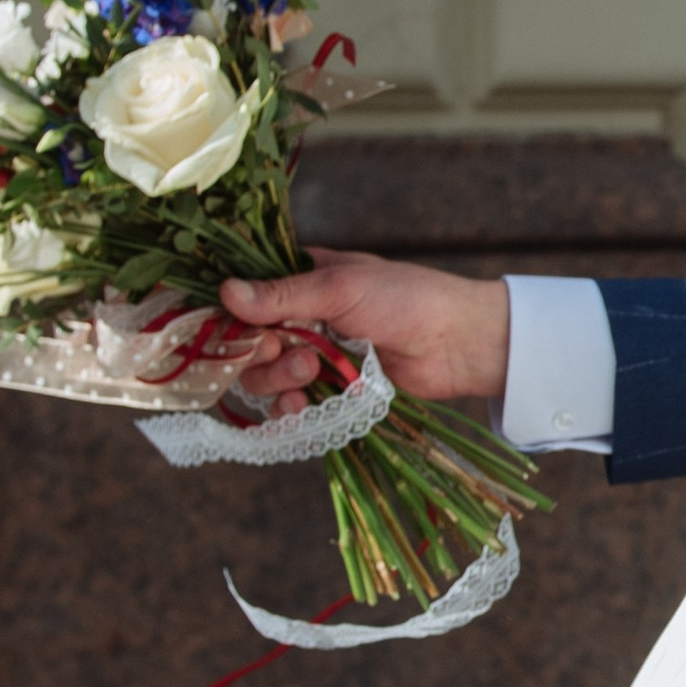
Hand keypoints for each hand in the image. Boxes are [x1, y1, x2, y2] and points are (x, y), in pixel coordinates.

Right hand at [215, 252, 510, 405]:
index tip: (232, 330)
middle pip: (248, 342)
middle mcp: (301, 316)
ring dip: (275, 378)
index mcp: (301, 279)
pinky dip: (288, 408)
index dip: (231, 317)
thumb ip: (283, 296)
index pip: (244, 297)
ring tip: (308, 371)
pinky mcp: (333, 388)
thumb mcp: (341, 289)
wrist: (459, 343)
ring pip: (266, 375)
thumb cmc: (407, 299)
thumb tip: (225, 293)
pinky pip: (293, 403)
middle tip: (282, 351)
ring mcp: (316, 353)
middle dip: (256, 352)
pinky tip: (298, 406)